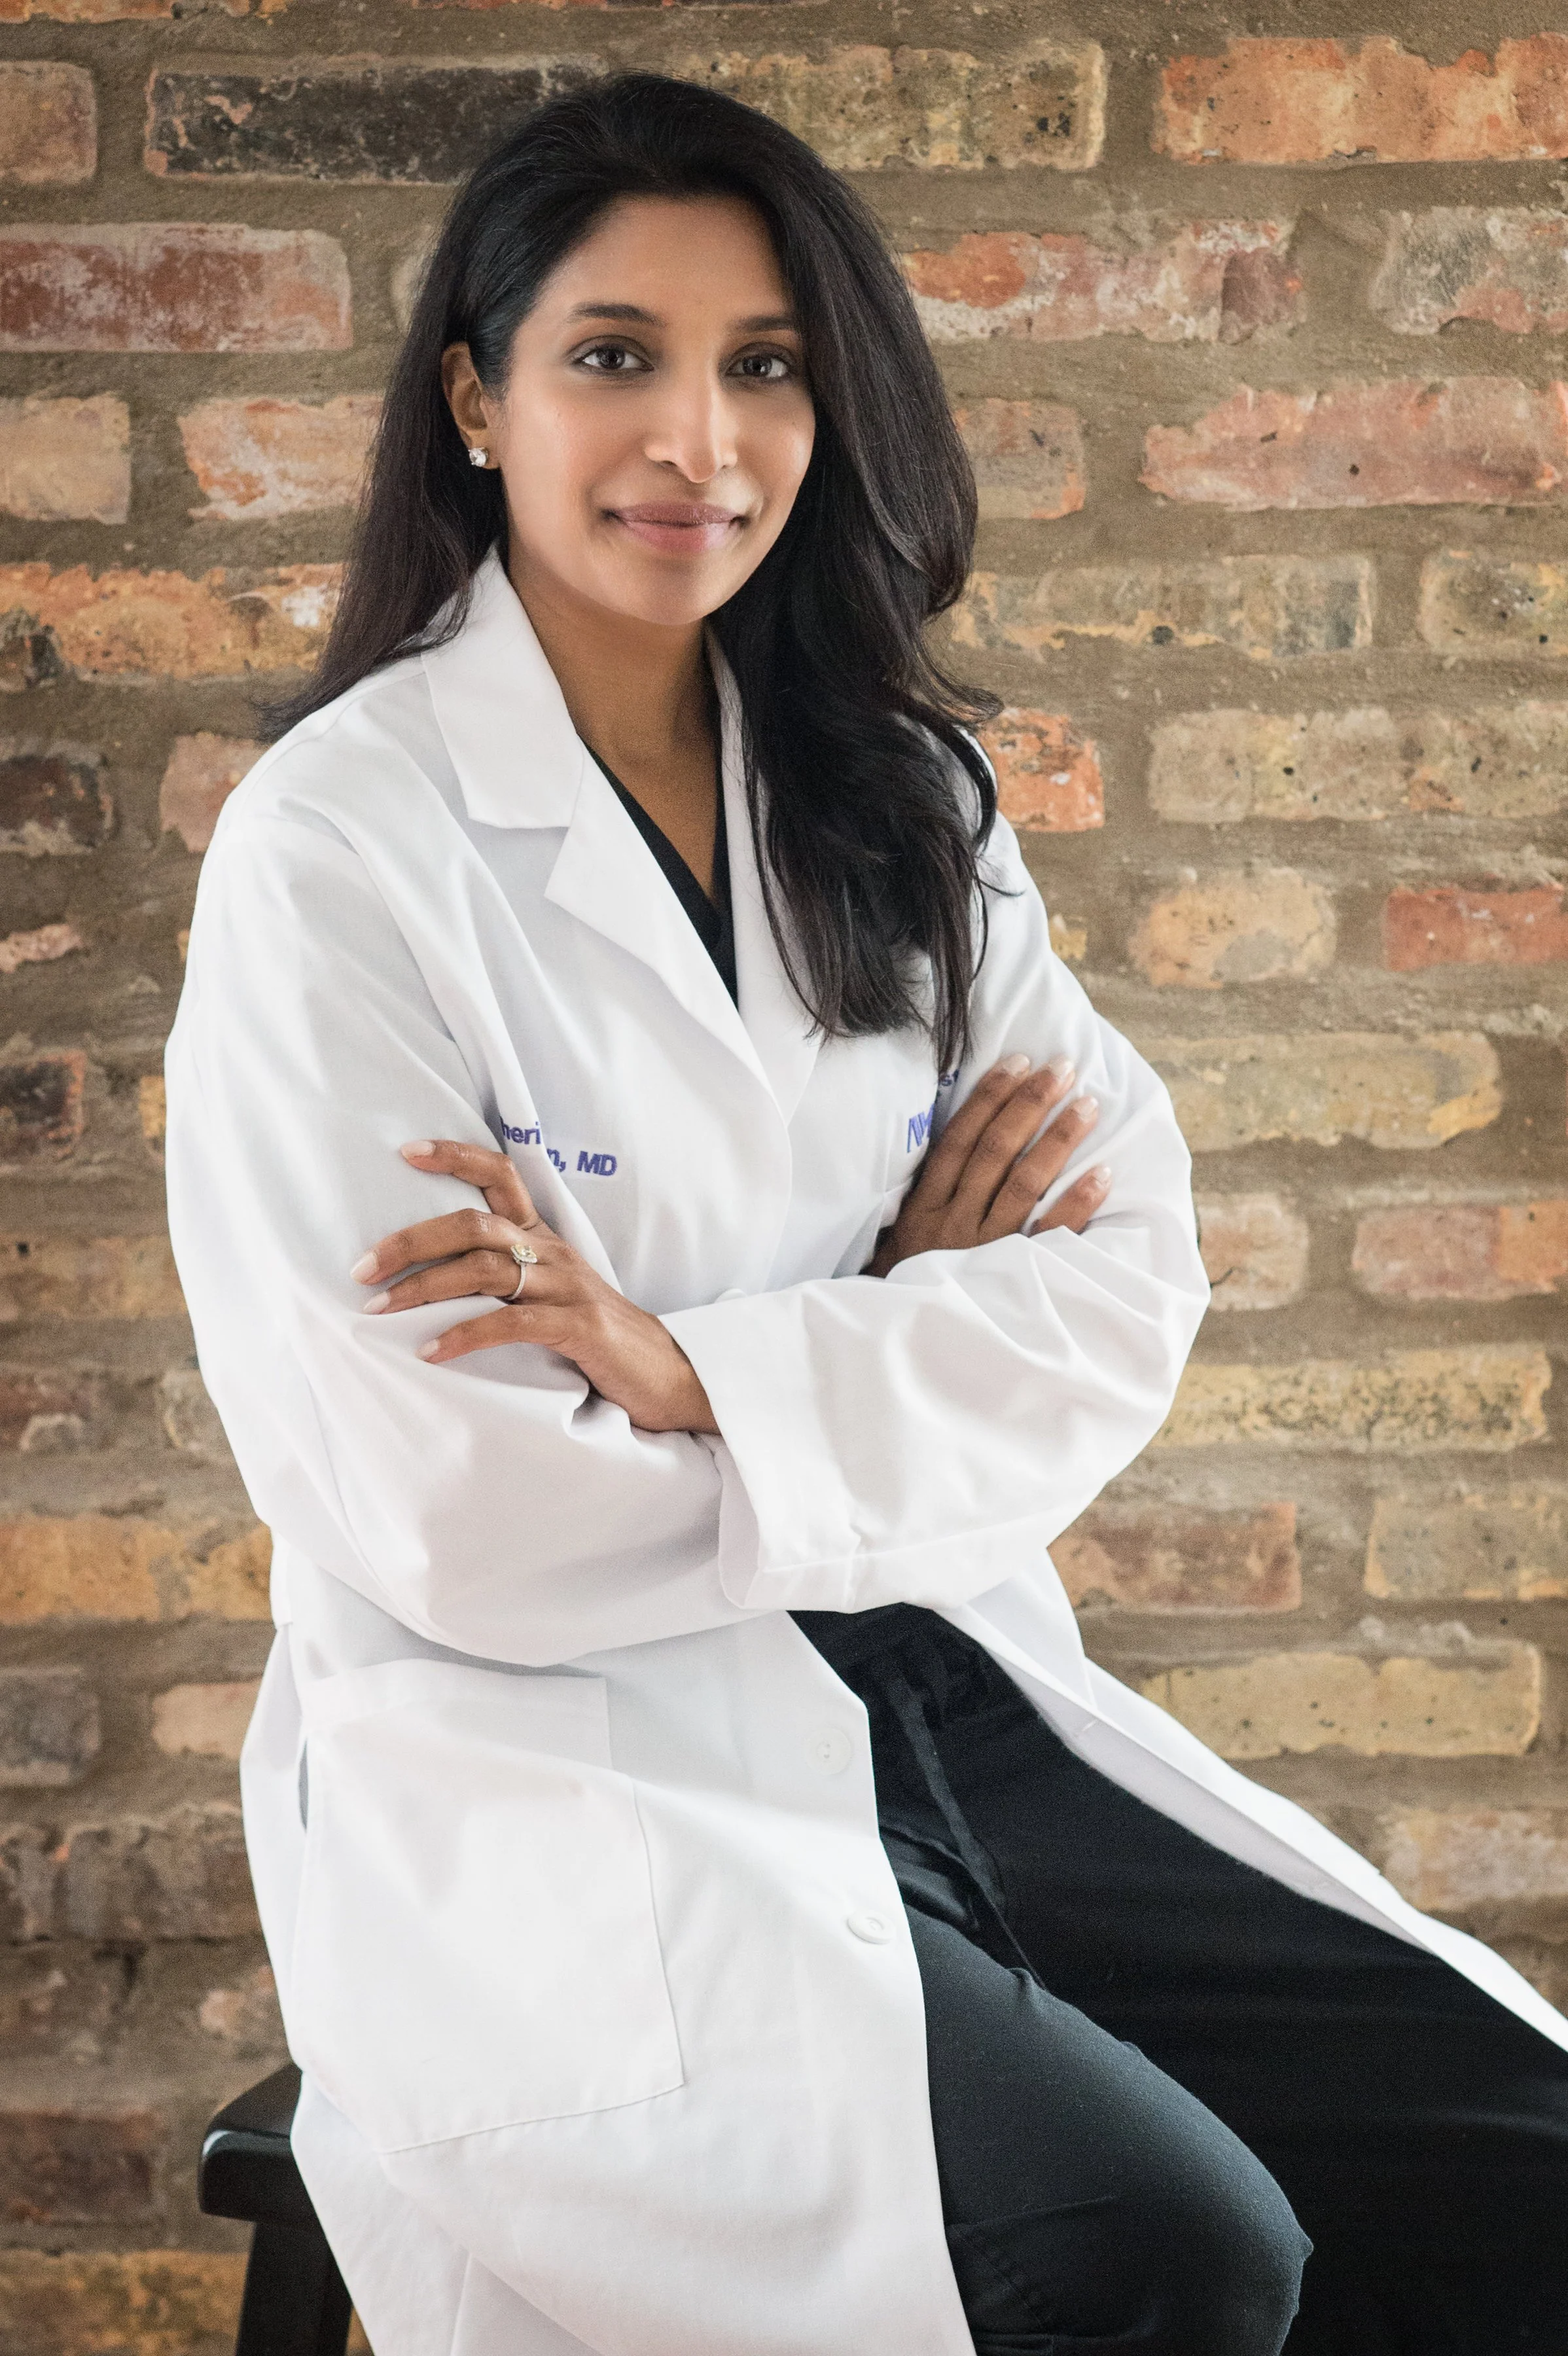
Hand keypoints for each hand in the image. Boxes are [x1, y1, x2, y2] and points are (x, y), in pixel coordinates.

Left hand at [350, 1140, 717, 1434]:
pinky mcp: (576, 1326)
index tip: (404, 1153)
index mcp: (543, 1237)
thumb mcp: (549, 1292)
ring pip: (484, 1269)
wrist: (664, 1374)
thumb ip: (504, 1276)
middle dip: (410, 1241)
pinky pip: (510, 1322)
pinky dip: (464, 1334)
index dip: (455, 1156)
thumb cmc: (594, 1337)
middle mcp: (552, 1251)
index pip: (501, 1174)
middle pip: (473, 1223)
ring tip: (380, 1309)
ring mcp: (566, 1286)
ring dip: (424, 1288)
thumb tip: (431, 1277)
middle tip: (361, 1268)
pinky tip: (431, 1351)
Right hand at [868, 1053, 1106, 1277]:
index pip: (959, 1139)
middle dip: (1030, 1104)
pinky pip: (1049, 1236)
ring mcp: (983, 1250)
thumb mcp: (900, 1240)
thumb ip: (927, 1198)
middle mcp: (952, 1223)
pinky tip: (1103, 1174)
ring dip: (1057, 1140)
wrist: (901, 1347)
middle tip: (1063, 1068)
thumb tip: (960, 1144)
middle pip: (994, 1151)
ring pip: (1022, 1184)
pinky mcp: (1011, 1278)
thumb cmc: (907, 1288)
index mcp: (923, 1207)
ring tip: (1087, 1105)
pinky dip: (1077, 1203)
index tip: (1018, 1062)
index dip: (989, 1097)